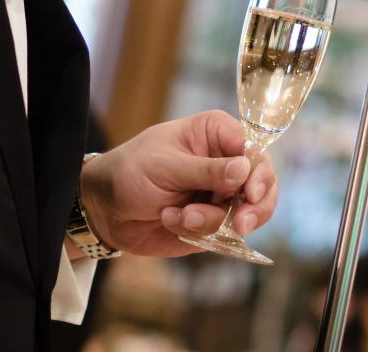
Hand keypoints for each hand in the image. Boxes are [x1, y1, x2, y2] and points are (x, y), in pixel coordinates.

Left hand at [78, 110, 277, 256]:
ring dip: (213, 221)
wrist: (105, 209)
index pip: (253, 148)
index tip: (249, 193)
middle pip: (263, 182)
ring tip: (180, 218)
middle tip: (239, 224)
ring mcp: (221, 193)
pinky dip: (201, 232)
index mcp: (214, 133)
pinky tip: (173, 222)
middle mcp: (224, 162)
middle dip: (253, 206)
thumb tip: (245, 168)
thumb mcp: (165, 166)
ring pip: (248, 213)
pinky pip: (227, 233)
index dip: (258, 171)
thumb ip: (205, 170)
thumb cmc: (129, 172)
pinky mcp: (214, 221)